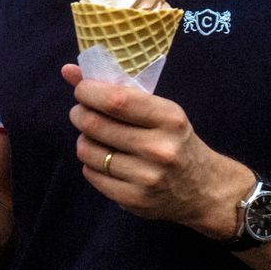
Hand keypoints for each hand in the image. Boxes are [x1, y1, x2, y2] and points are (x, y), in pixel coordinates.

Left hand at [63, 64, 251, 238]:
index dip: (87, 92)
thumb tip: (67, 70)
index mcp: (169, 118)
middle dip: (79, 114)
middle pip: (94, 124)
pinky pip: (91, 174)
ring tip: (96, 138)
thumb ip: (114, 89)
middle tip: (83, 113)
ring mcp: (147, 177)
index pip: (115, 100)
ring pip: (88, 150)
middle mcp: (160, 149)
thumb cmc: (173, 140)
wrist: (203, 189)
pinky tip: (106, 161)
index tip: (82, 91)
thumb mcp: (157, 111)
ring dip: (84, 140)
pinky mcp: (135, 199)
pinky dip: (91, 164)